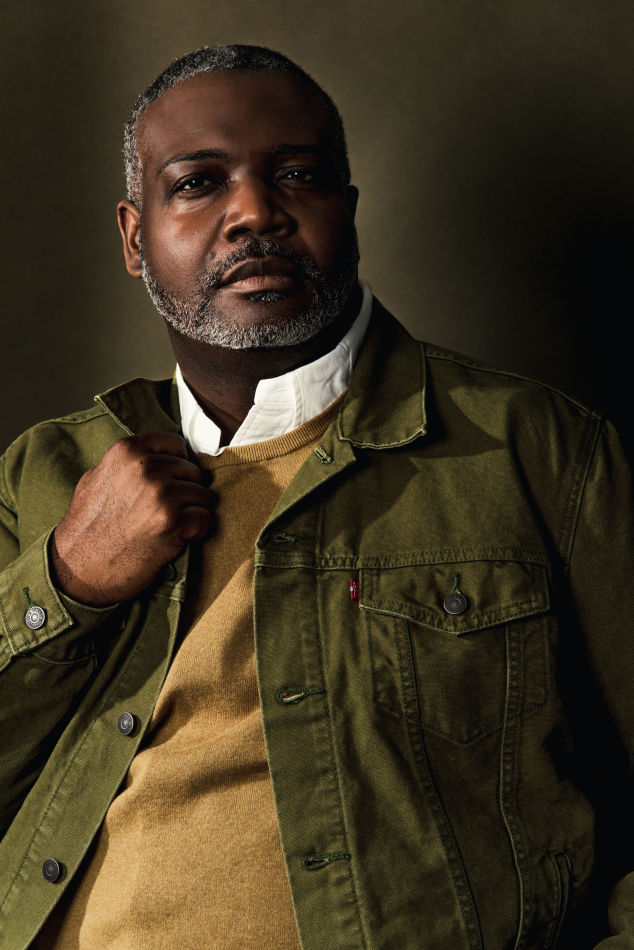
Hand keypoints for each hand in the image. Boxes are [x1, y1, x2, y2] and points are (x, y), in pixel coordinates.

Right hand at [50, 432, 212, 605]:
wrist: (78, 569)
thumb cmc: (86, 526)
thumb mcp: (95, 479)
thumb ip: (124, 464)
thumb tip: (154, 456)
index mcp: (127, 452)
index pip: (175, 443)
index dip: (178, 462)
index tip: (172, 478)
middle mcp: (146, 469)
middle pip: (192, 470)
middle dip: (185, 489)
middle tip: (169, 509)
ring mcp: (162, 495)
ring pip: (203, 494)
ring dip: (193, 511)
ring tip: (173, 524)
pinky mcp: (174, 524)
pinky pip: (205, 518)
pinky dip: (198, 530)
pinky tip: (181, 537)